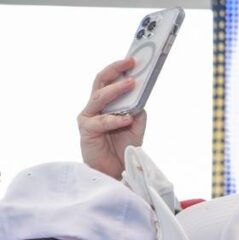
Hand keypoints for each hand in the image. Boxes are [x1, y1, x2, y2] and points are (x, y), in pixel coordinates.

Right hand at [78, 58, 147, 177]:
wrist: (115, 171)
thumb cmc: (123, 148)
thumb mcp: (135, 127)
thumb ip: (137, 111)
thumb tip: (142, 96)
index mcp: (105, 104)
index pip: (108, 81)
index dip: (119, 69)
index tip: (133, 60)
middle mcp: (94, 107)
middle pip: (100, 82)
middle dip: (115, 70)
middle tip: (130, 63)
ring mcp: (88, 117)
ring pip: (100, 97)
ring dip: (116, 90)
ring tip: (131, 84)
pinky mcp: (86, 131)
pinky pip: (101, 122)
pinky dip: (115, 120)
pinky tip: (127, 119)